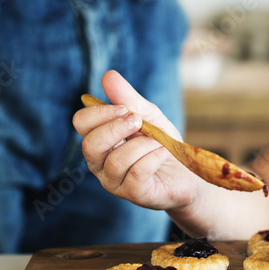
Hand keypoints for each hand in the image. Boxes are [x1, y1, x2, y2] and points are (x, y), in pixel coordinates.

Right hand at [73, 70, 202, 211]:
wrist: (187, 169)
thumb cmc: (161, 142)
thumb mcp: (148, 115)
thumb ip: (127, 98)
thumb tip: (108, 75)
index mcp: (99, 140)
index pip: (81, 123)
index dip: (100, 113)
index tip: (124, 108)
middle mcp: (99, 163)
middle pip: (90, 144)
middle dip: (116, 128)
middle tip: (139, 121)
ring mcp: (114, 181)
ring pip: (116, 160)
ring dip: (143, 144)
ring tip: (158, 141)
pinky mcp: (133, 194)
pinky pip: (137, 172)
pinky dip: (154, 157)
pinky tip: (164, 152)